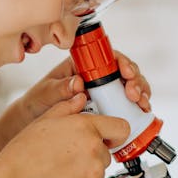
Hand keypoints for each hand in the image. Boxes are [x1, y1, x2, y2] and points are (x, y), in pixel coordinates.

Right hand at [0, 96, 130, 177]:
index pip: (121, 127)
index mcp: (86, 127)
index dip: (114, 133)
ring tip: (61, 169)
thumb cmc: (24, 153)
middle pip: (105, 150)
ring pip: (98, 169)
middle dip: (91, 152)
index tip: (107, 137)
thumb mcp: (44, 120)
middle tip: (68, 155)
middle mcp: (94, 149)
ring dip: (86, 169)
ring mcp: (94, 172)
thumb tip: (80, 98)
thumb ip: (67, 107)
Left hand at [15, 51, 151, 126]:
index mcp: (82, 65)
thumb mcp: (46, 93)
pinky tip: (142, 112)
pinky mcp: (107, 106)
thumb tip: (78, 82)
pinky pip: (126, 104)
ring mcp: (103, 91)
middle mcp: (96, 76)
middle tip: (134, 94)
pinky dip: (136, 107)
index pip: (107, 56)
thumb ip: (60, 88)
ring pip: (129, 86)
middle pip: (124, 71)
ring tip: (141, 104)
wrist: (35, 120)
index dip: (121, 62)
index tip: (126, 73)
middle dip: (135, 80)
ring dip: (140, 93)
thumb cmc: (39, 102)